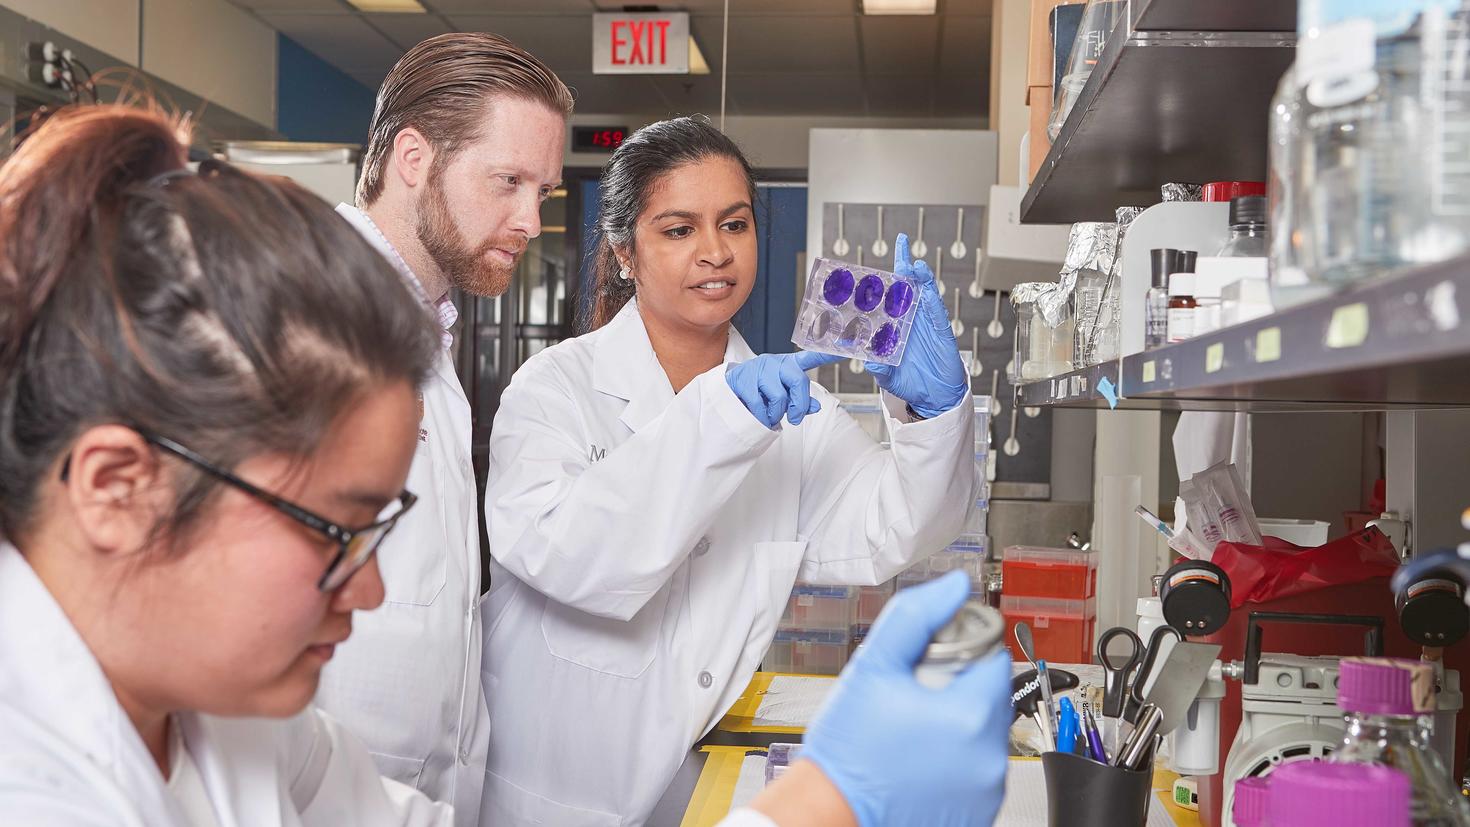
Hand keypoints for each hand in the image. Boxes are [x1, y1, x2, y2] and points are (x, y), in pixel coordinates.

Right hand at [726, 350, 843, 427]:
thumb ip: (800, 400)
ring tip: (769, 414)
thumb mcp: (782, 394)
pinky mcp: (744, 380)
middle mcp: (776, 363)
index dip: (827, 355)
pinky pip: (760, 406)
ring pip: (779, 397)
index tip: (844, 350)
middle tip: (793, 417)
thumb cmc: (760, 392)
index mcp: (788, 364)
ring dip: (776, 414)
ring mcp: (759, 369)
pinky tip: (759, 414)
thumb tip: (816, 407)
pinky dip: (762, 417)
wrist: (727, 390)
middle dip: (799, 405)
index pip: (811, 357)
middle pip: (799, 381)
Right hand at [801, 571, 1011, 826]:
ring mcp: (985, 792)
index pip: (995, 660)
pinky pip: (977, 772)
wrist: (830, 811)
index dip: (963, 652)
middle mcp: (988, 759)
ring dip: (959, 726)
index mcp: (971, 716)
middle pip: (991, 698)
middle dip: (959, 690)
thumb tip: (953, 587)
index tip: (933, 662)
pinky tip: (919, 760)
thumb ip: (916, 616)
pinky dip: (956, 762)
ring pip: (984, 735)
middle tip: (914, 697)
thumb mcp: (873, 666)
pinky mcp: (976, 814)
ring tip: (912, 731)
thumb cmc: (847, 750)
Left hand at [865, 233, 967, 417]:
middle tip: (901, 243)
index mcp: (896, 326)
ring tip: (913, 263)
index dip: (885, 280)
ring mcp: (927, 324)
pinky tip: (926, 285)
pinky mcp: (941, 331)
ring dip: (919, 277)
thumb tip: (867, 361)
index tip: (877, 263)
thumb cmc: (911, 383)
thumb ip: (878, 368)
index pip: (889, 299)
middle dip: (905, 266)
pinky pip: (936, 311)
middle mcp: (912, 320)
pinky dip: (931, 297)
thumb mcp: (888, 377)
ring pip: (924, 294)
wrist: (935, 397)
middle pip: (908, 287)